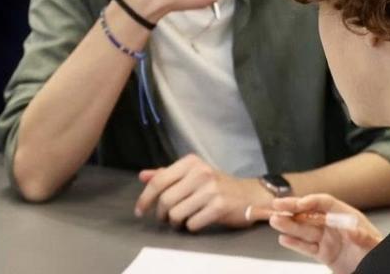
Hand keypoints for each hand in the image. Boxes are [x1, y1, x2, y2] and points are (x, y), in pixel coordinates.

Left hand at [132, 153, 270, 231]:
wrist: (249, 195)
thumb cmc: (217, 185)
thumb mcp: (192, 174)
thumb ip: (167, 174)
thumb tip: (142, 176)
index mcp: (191, 162)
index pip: (159, 180)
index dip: (145, 198)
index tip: (140, 210)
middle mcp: (201, 172)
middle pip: (166, 200)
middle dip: (161, 214)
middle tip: (165, 218)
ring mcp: (211, 189)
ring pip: (177, 214)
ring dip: (175, 222)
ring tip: (181, 220)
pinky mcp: (219, 206)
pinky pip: (192, 223)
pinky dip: (190, 226)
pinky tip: (196, 221)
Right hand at [267, 194, 382, 273]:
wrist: (376, 268)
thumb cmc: (377, 252)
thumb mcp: (375, 244)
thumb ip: (365, 237)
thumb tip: (353, 231)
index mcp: (348, 217)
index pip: (326, 203)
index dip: (311, 202)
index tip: (300, 204)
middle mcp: (335, 227)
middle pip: (311, 214)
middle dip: (293, 209)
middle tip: (277, 205)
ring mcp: (328, 240)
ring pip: (305, 231)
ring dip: (289, 225)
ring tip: (275, 221)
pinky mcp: (324, 254)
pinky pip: (307, 248)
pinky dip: (294, 244)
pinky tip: (284, 239)